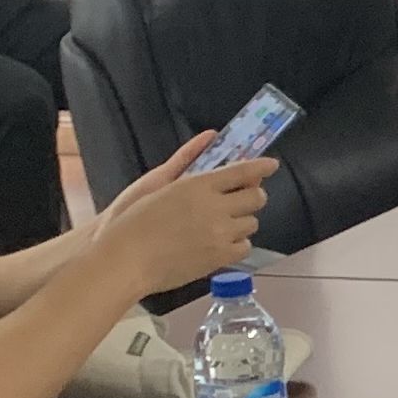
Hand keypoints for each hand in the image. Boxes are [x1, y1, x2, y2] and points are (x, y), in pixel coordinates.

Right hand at [90, 133, 273, 293]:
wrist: (126, 259)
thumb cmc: (133, 220)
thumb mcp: (157, 183)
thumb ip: (185, 161)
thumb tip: (210, 137)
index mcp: (198, 185)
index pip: (242, 171)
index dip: (261, 167)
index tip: (272, 165)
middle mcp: (215, 207)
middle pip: (256, 198)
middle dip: (252, 197)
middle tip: (241, 201)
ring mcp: (221, 233)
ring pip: (252, 223)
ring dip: (241, 222)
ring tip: (222, 226)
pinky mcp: (220, 256)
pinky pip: (244, 247)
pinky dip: (236, 244)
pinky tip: (220, 244)